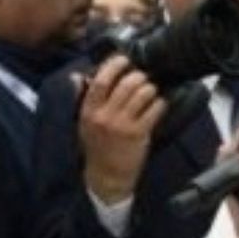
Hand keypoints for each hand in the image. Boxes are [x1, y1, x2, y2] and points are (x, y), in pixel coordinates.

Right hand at [79, 55, 164, 203]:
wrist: (106, 177)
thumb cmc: (96, 148)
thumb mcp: (82, 123)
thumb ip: (81, 99)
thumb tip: (78, 76)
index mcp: (89, 110)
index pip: (101, 80)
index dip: (114, 66)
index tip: (124, 60)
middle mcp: (105, 116)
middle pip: (125, 84)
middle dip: (138, 76)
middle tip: (143, 77)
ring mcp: (123, 125)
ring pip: (142, 94)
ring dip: (150, 88)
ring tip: (151, 90)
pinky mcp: (139, 134)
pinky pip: (154, 110)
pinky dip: (160, 103)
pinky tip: (160, 104)